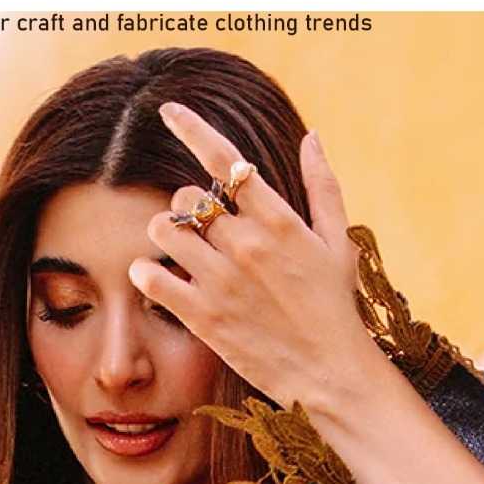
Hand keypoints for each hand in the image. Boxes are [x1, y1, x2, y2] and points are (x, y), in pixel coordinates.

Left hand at [129, 100, 375, 415]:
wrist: (330, 373)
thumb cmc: (335, 307)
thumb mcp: (338, 242)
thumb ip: (323, 187)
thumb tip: (312, 137)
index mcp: (278, 220)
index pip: (226, 161)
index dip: (191, 128)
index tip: (167, 110)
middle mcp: (246, 244)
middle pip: (186, 199)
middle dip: (187, 207)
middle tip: (200, 228)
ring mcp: (222, 281)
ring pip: (163, 231)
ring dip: (164, 235)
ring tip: (179, 250)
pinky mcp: (204, 317)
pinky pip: (152, 279)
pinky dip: (144, 273)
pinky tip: (153, 278)